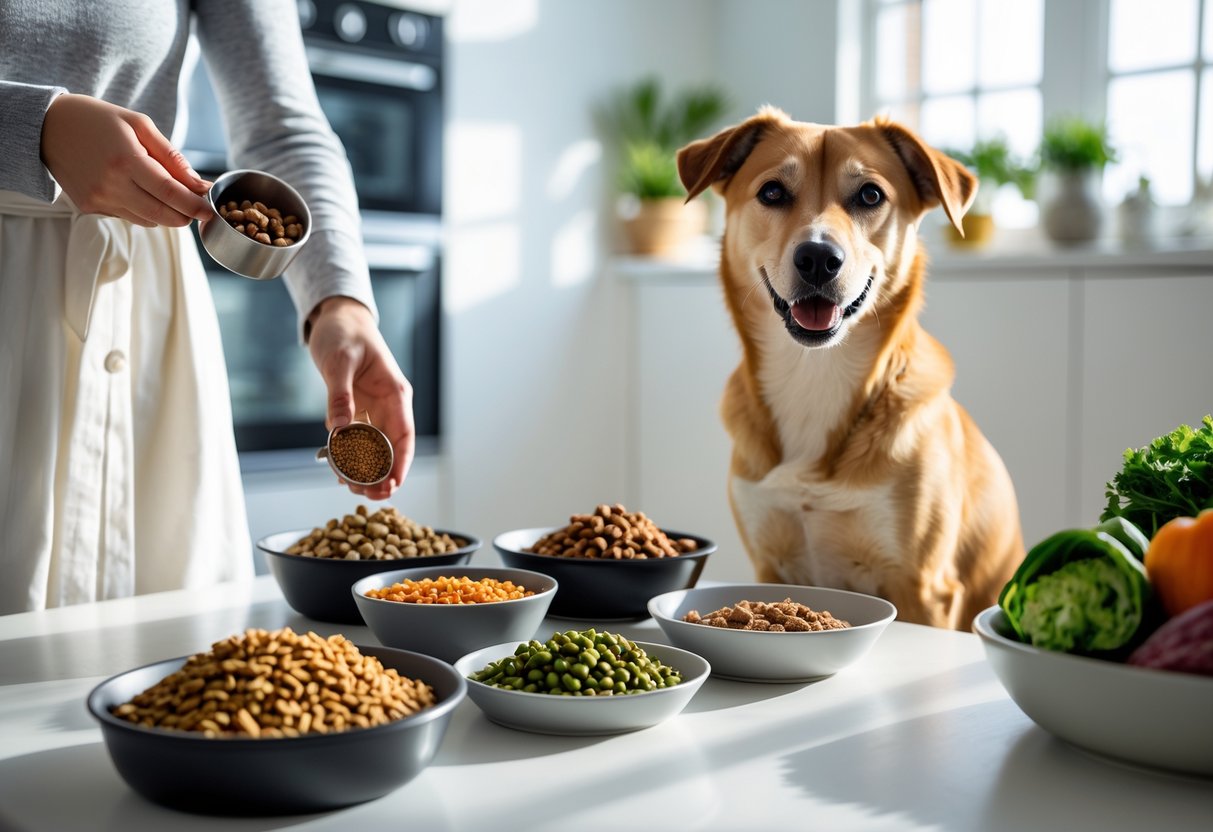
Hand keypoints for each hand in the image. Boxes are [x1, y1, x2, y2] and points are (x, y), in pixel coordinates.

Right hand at [40, 93, 211, 226]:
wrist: (47, 126)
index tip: (210, 211)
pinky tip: (137, 190)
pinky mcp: (89, 207)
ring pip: (147, 220)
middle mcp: (110, 185)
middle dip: (185, 216)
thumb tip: (196, 183)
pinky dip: (142, 210)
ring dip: (164, 213)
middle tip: (197, 209)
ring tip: (166, 194)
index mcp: (126, 160)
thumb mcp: (138, 124)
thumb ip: (170, 155)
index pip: (170, 193)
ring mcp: (98, 199)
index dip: (194, 205)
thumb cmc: (98, 120)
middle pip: (162, 214)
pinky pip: (127, 217)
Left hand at [308, 297, 414, 499]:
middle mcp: (388, 404)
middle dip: (383, 474)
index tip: (393, 485)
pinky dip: (349, 456)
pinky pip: (356, 438)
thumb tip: (339, 429)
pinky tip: (340, 472)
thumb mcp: (340, 362)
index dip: (401, 463)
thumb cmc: (345, 333)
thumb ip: (339, 395)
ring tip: (352, 488)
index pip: (404, 435)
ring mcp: (374, 408)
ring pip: (374, 447)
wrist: (338, 318)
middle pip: (391, 447)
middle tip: (369, 495)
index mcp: (395, 392)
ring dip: (366, 469)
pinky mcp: (357, 408)